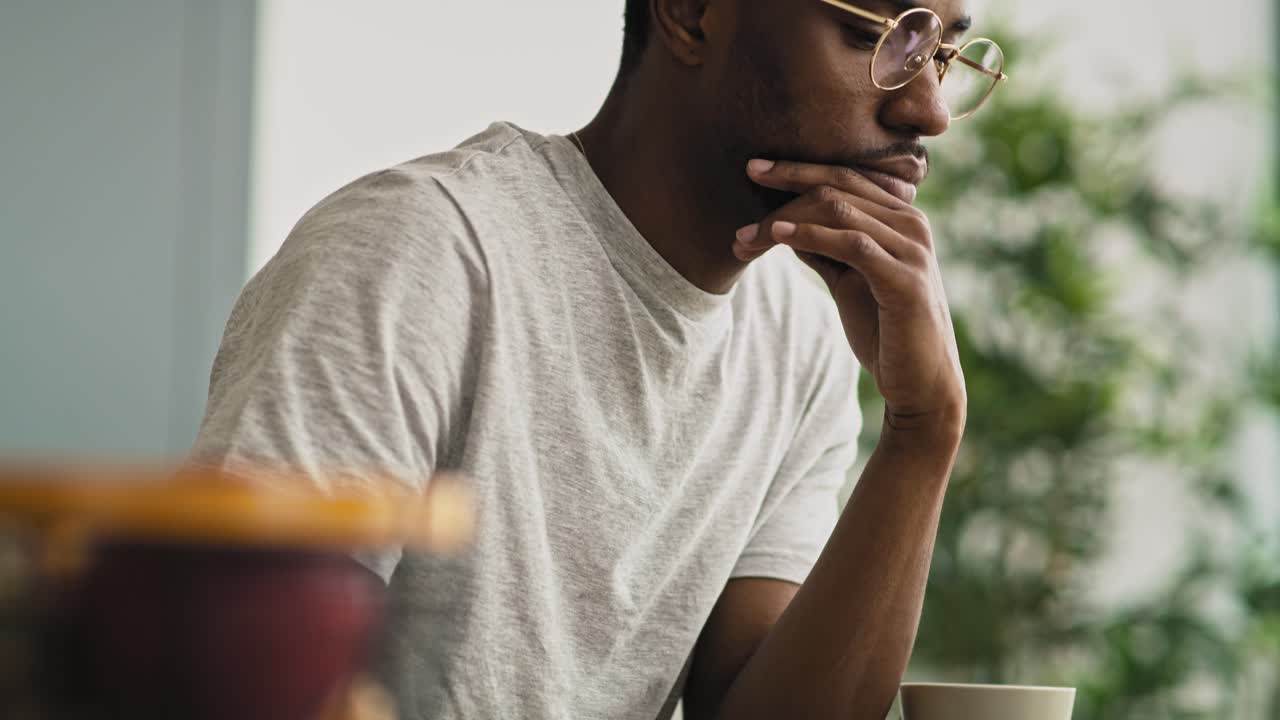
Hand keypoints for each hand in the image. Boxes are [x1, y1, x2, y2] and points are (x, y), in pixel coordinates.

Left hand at [734, 159, 965, 442]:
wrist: (920, 383)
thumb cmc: (884, 331)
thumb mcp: (849, 281)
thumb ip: (825, 249)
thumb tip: (786, 224)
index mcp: (901, 218)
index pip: (845, 177)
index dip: (798, 169)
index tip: (754, 169)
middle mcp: (912, 224)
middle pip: (840, 186)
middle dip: (787, 183)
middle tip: (746, 179)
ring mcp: (912, 249)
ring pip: (839, 210)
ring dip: (784, 219)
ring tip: (746, 234)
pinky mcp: (905, 279)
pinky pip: (851, 244)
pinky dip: (810, 235)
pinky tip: (778, 236)